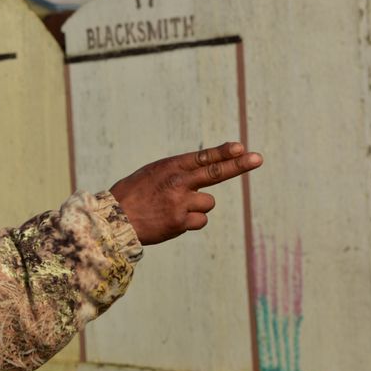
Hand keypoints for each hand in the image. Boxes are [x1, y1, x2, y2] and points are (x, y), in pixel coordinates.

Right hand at [109, 141, 262, 245]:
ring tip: (172, 209)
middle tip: (258, 158)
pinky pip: (199, 221)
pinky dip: (189, 222)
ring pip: (207, 203)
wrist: (113, 221)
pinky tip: (170, 220)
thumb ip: (176, 174)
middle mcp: (177, 183)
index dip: (223, 152)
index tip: (240, 147)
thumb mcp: (150, 175)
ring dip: (196, 207)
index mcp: (168, 167)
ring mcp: (180, 204)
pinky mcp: (180, 223)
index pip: (202, 157)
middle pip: (215, 173)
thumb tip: (203, 176)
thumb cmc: (130, 196)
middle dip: (238, 165)